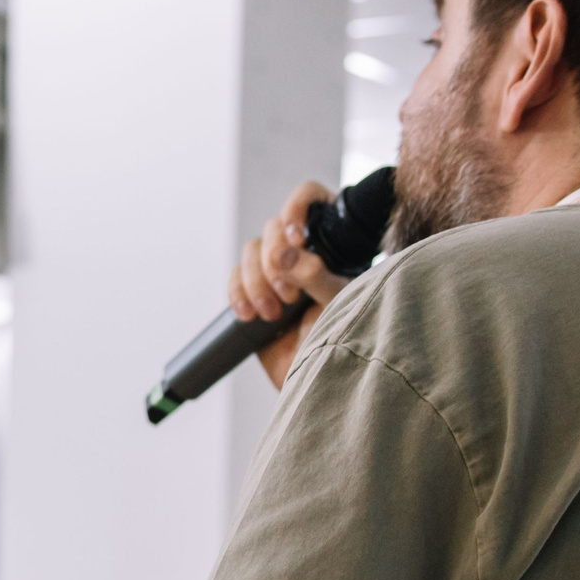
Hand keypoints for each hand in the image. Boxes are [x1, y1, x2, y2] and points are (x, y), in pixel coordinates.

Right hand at [229, 180, 351, 388]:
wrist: (323, 380)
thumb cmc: (344, 338)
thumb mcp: (340, 302)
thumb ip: (317, 274)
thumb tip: (283, 252)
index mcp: (331, 243)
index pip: (310, 199)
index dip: (297, 206)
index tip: (295, 236)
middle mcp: (302, 251)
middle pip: (271, 227)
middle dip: (274, 261)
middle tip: (290, 295)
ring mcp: (276, 272)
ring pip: (250, 251)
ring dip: (256, 281)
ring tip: (275, 313)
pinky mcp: (254, 293)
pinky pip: (234, 278)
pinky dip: (238, 294)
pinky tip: (251, 315)